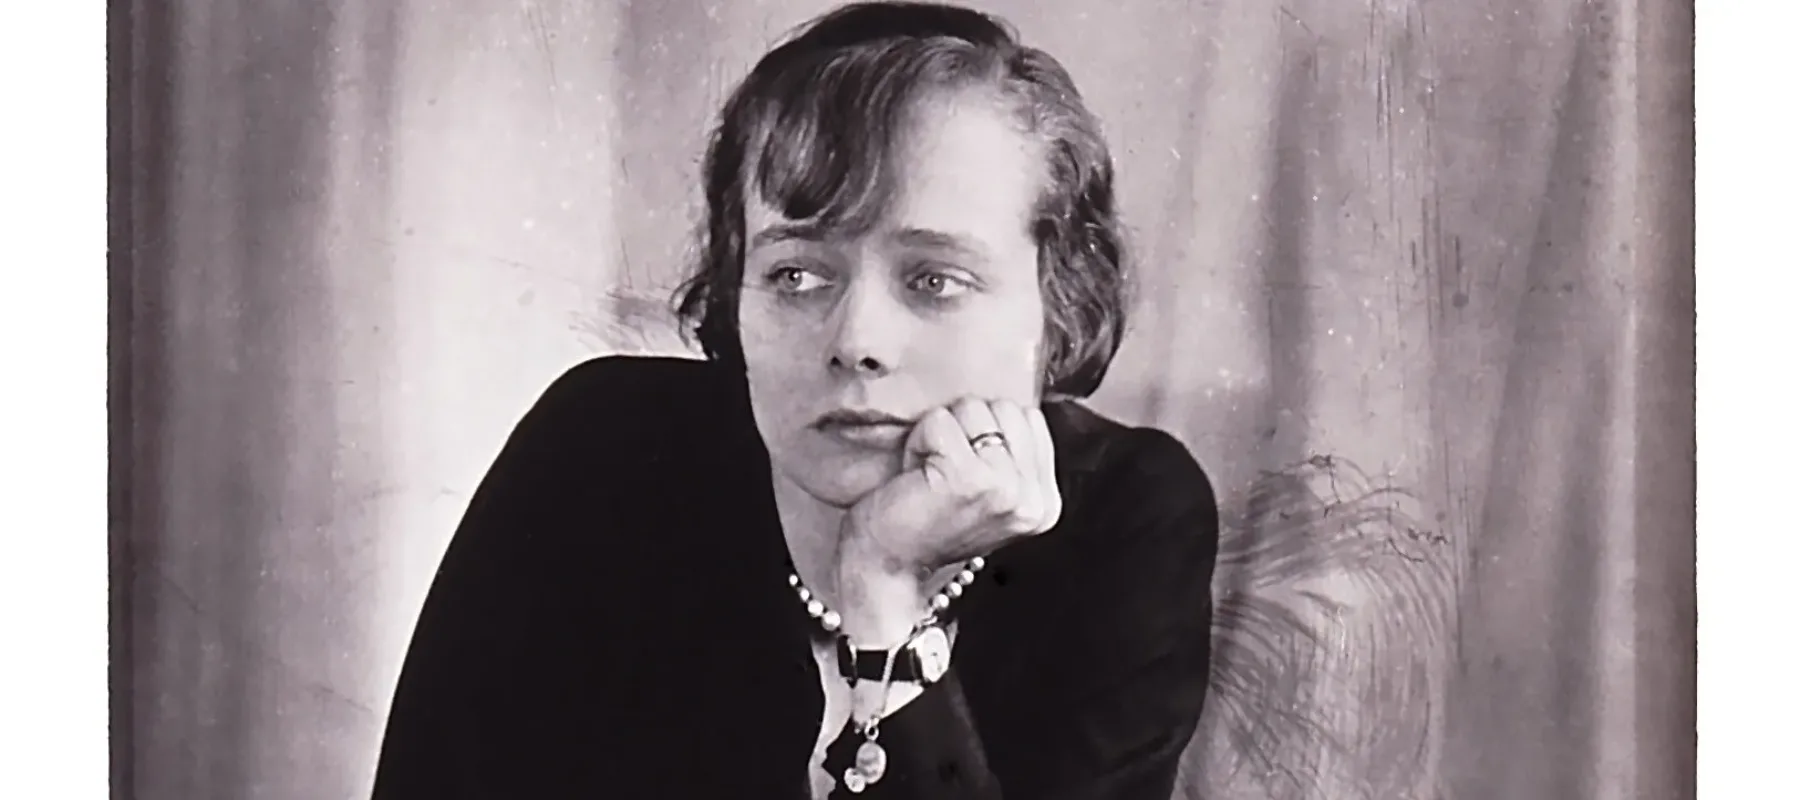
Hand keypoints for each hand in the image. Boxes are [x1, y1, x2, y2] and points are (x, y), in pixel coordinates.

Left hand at [841, 397, 1062, 581]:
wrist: (886, 569)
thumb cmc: (925, 524)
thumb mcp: (987, 494)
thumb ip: (1010, 456)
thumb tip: (1007, 399)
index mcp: (1045, 503)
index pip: (1029, 418)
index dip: (986, 432)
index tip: (963, 474)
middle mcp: (1033, 499)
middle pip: (1004, 407)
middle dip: (964, 430)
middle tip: (943, 475)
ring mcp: (1005, 488)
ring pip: (973, 409)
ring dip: (940, 435)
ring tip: (930, 476)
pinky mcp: (969, 477)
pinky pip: (939, 421)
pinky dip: (918, 442)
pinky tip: (915, 476)